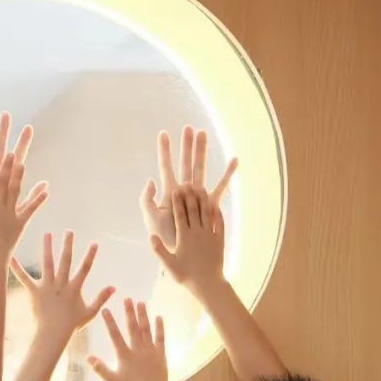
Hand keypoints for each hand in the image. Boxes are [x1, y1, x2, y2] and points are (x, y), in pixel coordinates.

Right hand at [0, 148, 47, 262]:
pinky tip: (45, 189)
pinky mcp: (20, 224)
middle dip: (5, 167)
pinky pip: (30, 210)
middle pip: (1, 184)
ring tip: (22, 162)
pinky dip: (38, 199)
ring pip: (15, 192)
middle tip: (9, 152)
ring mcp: (9, 215)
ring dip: (18, 177)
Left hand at [10, 232, 114, 344]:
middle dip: (68, 245)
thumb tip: (114, 288)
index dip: (90, 256)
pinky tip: (11, 258)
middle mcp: (61, 284)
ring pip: (48, 264)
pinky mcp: (34, 292)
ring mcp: (47, 287)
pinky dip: (18, 269)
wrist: (53, 334)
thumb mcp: (89, 312)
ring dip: (48, 248)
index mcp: (74, 288)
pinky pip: (25, 279)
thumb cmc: (71, 325)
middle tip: (69, 232)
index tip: (94, 243)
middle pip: (65, 261)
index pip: (85, 269)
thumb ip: (101, 298)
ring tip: (47, 234)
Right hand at [88, 299, 167, 380]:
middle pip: (132, 327)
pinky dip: (159, 327)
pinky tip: (159, 317)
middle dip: (129, 312)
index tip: (106, 310)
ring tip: (141, 303)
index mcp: (124, 355)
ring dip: (143, 315)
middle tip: (127, 299)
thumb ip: (100, 368)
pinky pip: (160, 338)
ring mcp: (150, 350)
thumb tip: (88, 357)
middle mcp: (137, 349)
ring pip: (146, 329)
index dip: (109, 322)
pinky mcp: (160, 354)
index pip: (115, 335)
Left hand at [140, 128, 235, 265]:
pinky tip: (234, 161)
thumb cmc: (163, 237)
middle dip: (187, 146)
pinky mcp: (208, 205)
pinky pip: (220, 187)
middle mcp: (183, 191)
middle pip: (185, 163)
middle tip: (189, 128)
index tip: (163, 133)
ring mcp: (196, 197)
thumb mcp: (150, 219)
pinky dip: (227, 174)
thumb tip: (151, 179)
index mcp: (169, 192)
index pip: (166, 167)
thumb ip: (146, 199)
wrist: (178, 252)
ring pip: (200, 170)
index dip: (164, 151)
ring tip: (204, 134)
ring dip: (202, 153)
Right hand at [150, 187, 225, 293]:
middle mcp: (197, 233)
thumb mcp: (169, 265)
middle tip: (187, 183)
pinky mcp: (220, 240)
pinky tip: (216, 205)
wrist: (208, 284)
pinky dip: (218, 213)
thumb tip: (150, 236)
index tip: (175, 189)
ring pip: (206, 213)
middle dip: (189, 195)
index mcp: (184, 237)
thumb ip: (159, 250)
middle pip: (193, 210)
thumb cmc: (186, 276)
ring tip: (201, 188)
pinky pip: (219, 223)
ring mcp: (210, 235)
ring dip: (203, 200)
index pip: (179, 215)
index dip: (177, 201)